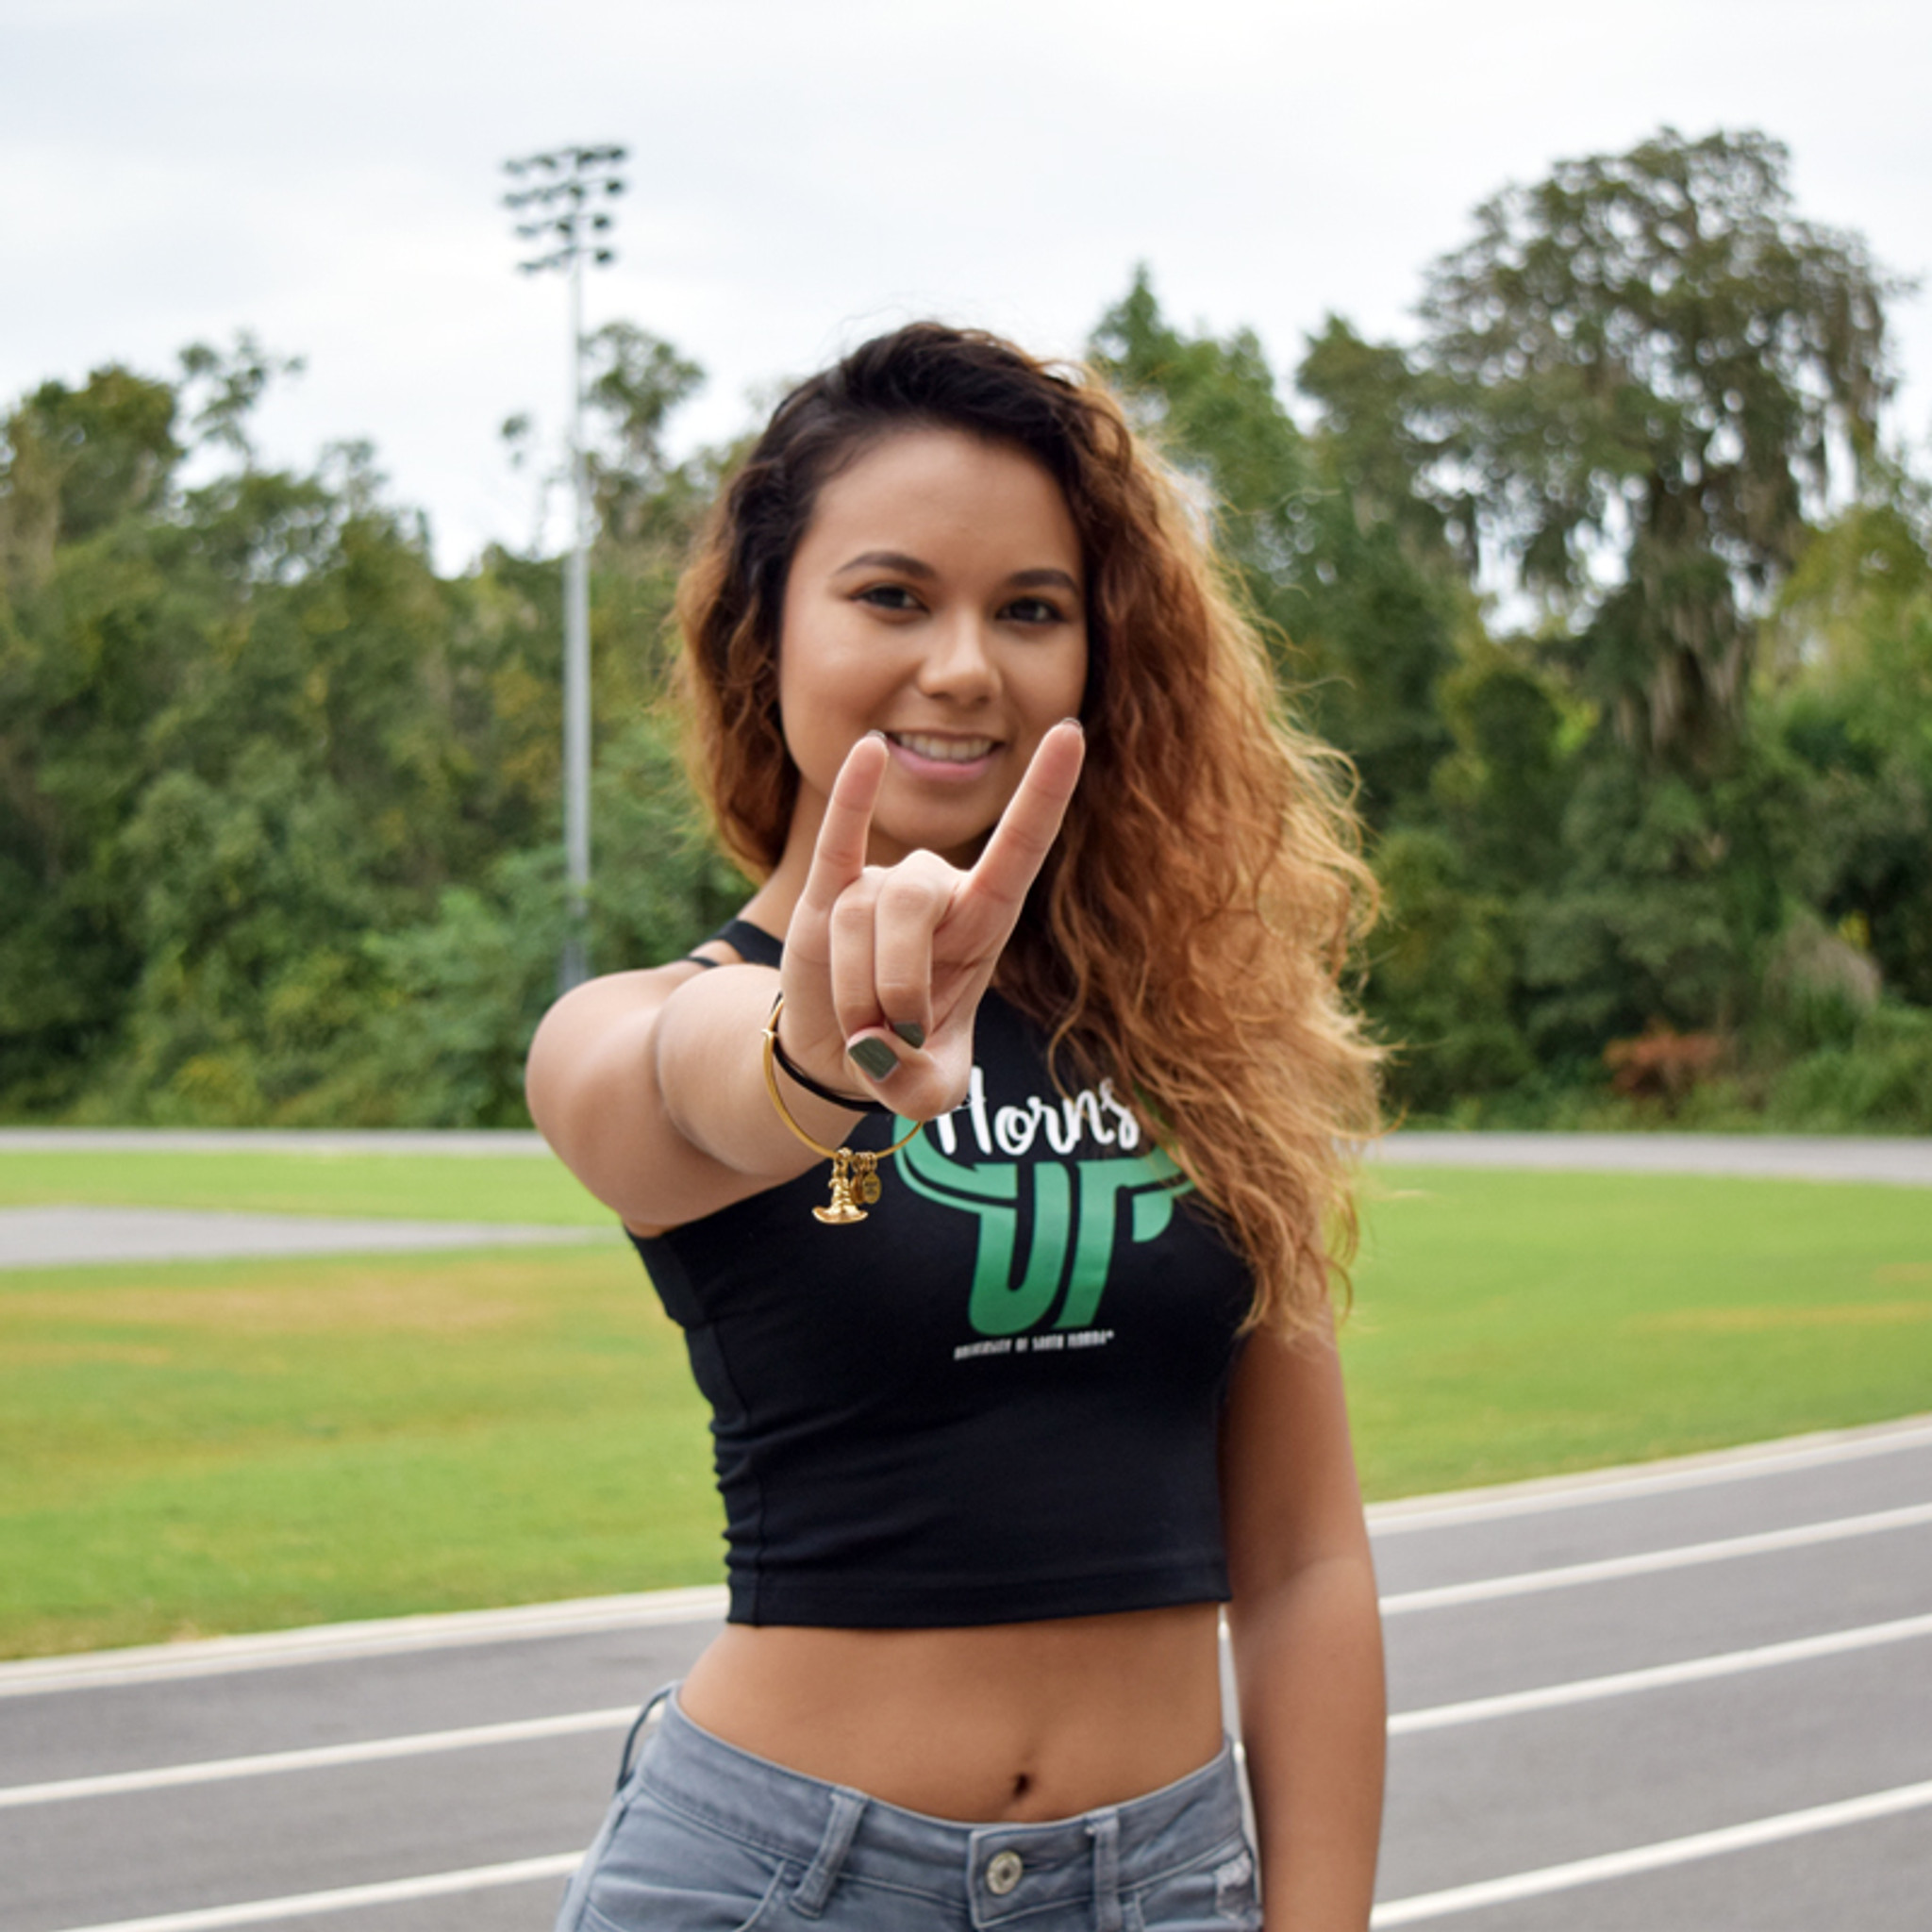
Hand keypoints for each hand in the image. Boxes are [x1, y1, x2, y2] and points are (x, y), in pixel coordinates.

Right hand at [777, 721, 1084, 1119]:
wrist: (840, 1054)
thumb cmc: (904, 1059)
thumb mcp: (927, 1094)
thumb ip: (920, 1090)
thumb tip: (880, 1045)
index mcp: (985, 921)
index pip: (1022, 847)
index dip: (1045, 793)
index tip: (1072, 732)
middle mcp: (938, 890)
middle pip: (912, 901)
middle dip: (894, 979)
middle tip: (886, 1038)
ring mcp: (881, 885)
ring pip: (860, 913)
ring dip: (854, 987)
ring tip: (860, 1028)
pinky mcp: (826, 892)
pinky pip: (841, 838)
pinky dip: (853, 798)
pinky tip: (868, 750)